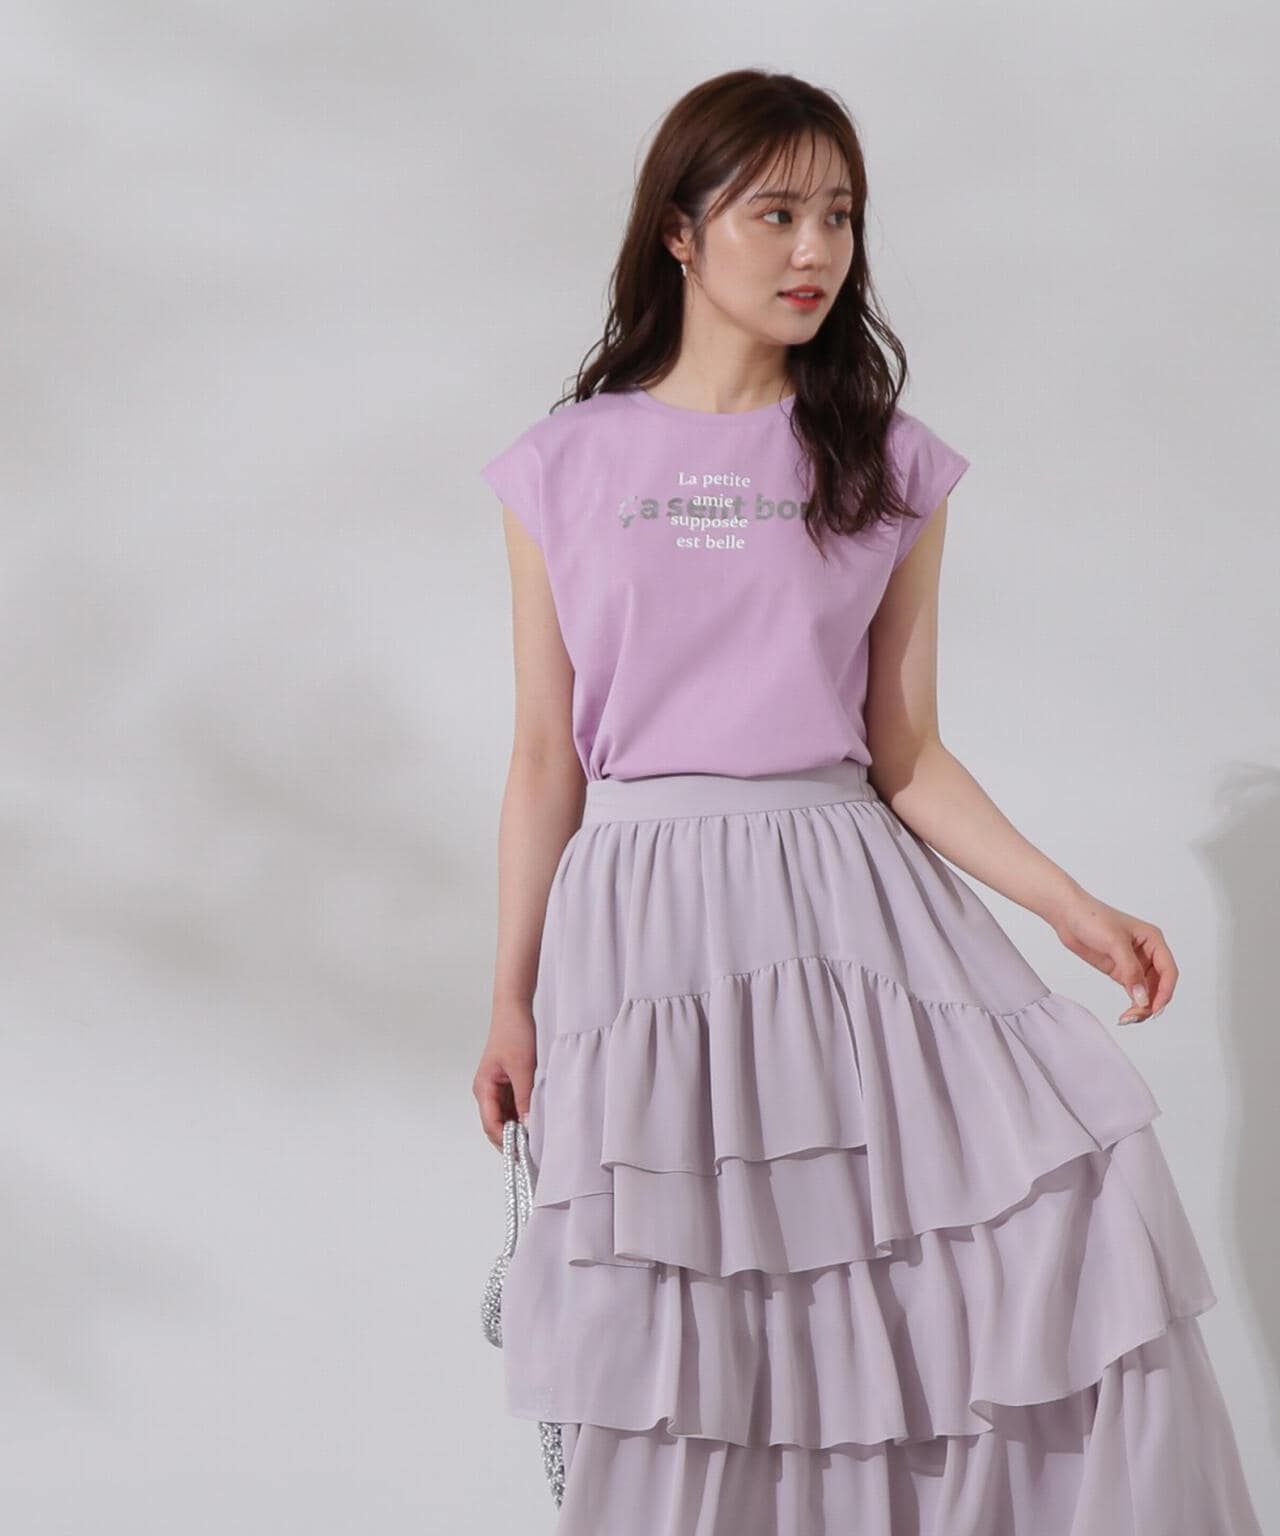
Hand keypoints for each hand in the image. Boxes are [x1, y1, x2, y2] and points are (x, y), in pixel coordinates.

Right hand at [472, 1005, 536, 1148]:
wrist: (515, 1009)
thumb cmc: (514, 1032)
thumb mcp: (523, 1067)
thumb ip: (524, 1098)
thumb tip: (528, 1126)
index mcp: (484, 1088)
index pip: (492, 1125)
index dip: (507, 1140)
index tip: (526, 1150)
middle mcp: (486, 1091)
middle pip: (496, 1125)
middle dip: (512, 1138)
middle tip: (534, 1149)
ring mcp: (496, 1088)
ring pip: (505, 1117)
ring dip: (519, 1126)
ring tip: (538, 1135)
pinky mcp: (507, 1083)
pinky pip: (512, 1107)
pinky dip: (522, 1114)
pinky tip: (537, 1118)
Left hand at [1049, 890, 1177, 1024]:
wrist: (1066, 914)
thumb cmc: (1092, 917)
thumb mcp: (1114, 942)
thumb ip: (1130, 971)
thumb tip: (1142, 998)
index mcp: (1153, 940)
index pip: (1168, 971)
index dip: (1165, 992)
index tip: (1154, 1008)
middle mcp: (1147, 952)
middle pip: (1160, 985)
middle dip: (1152, 1003)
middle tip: (1135, 1017)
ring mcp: (1134, 963)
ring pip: (1147, 991)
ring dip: (1142, 1006)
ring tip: (1128, 1019)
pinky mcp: (1120, 970)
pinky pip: (1133, 991)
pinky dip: (1132, 1003)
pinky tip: (1126, 1014)